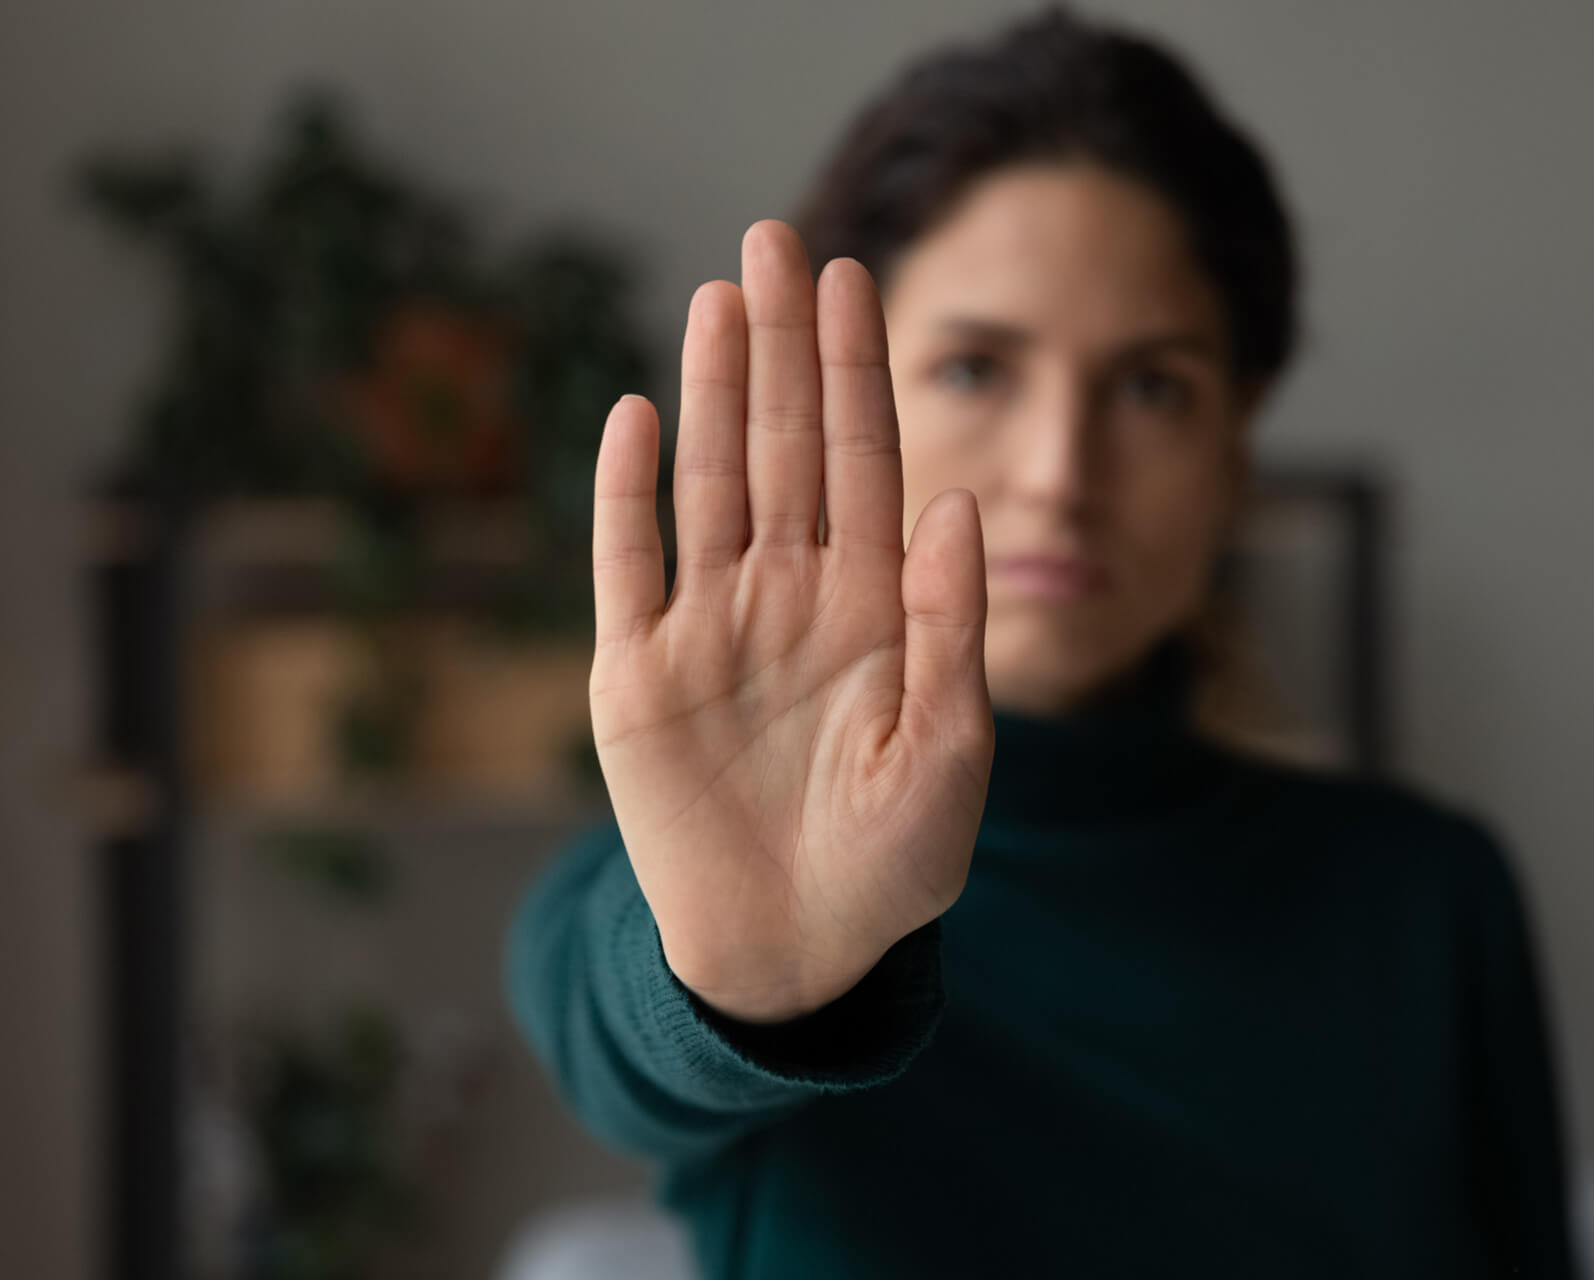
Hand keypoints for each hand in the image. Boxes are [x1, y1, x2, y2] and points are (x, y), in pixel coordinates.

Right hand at [587, 219, 993, 1023]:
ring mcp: (711, 630)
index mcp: (872, 608)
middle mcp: (789, 598)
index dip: (855, 371)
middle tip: (777, 237)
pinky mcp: (637, 680)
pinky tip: (633, 413)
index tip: (855, 276)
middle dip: (782, 345)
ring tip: (718, 298)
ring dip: (709, 391)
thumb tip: (961, 501)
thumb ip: (954, 627)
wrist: (797, 955)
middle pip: (782, 445)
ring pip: (708, 483)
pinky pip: (627, 566)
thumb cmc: (893, 864)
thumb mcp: (951, 752)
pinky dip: (625, 494)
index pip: (863, 462)